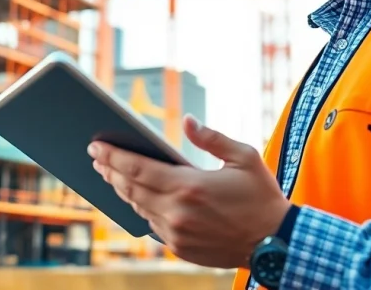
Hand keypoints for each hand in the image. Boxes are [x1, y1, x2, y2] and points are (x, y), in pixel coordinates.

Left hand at [88, 114, 291, 267]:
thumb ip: (211, 138)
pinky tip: (137, 197)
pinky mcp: (180, 249)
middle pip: (130, 188)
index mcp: (189, 186)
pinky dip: (141, 208)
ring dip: (122, 189)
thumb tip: (187, 120)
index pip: (137, 168)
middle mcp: (176, 212)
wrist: (275, 242)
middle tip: (96, 156)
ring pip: (137, 208)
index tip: (95, 145)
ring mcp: (176, 233)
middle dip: (110, 170)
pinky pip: (151, 225)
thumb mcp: (244, 157)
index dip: (112, 156)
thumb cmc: (261, 196)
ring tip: (112, 174)